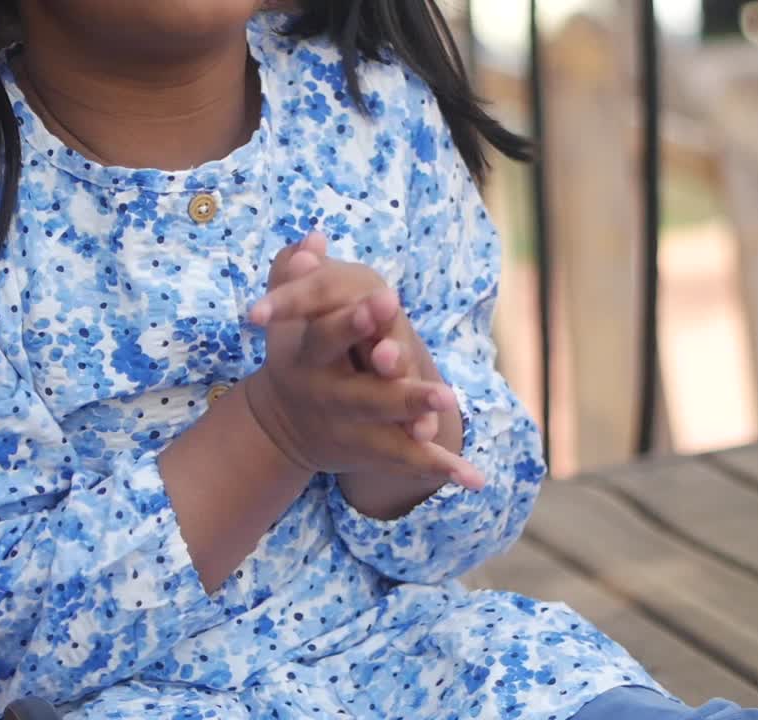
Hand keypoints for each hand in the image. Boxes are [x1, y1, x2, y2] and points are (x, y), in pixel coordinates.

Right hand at [245, 233, 482, 489]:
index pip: (327, 338)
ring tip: (456, 413)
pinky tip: (476, 478)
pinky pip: (408, 461)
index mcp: (308, 359)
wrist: (281, 424)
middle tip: (441, 388)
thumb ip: (296, 279)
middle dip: (401, 392)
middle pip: (365, 396)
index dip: (353, 322)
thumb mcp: (286, 318)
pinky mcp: (371, 452)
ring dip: (423, 425)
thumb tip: (312, 240)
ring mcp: (349, 430)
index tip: (386, 300)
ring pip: (389, 433)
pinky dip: (442, 468)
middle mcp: (328, 398)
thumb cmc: (296, 353)